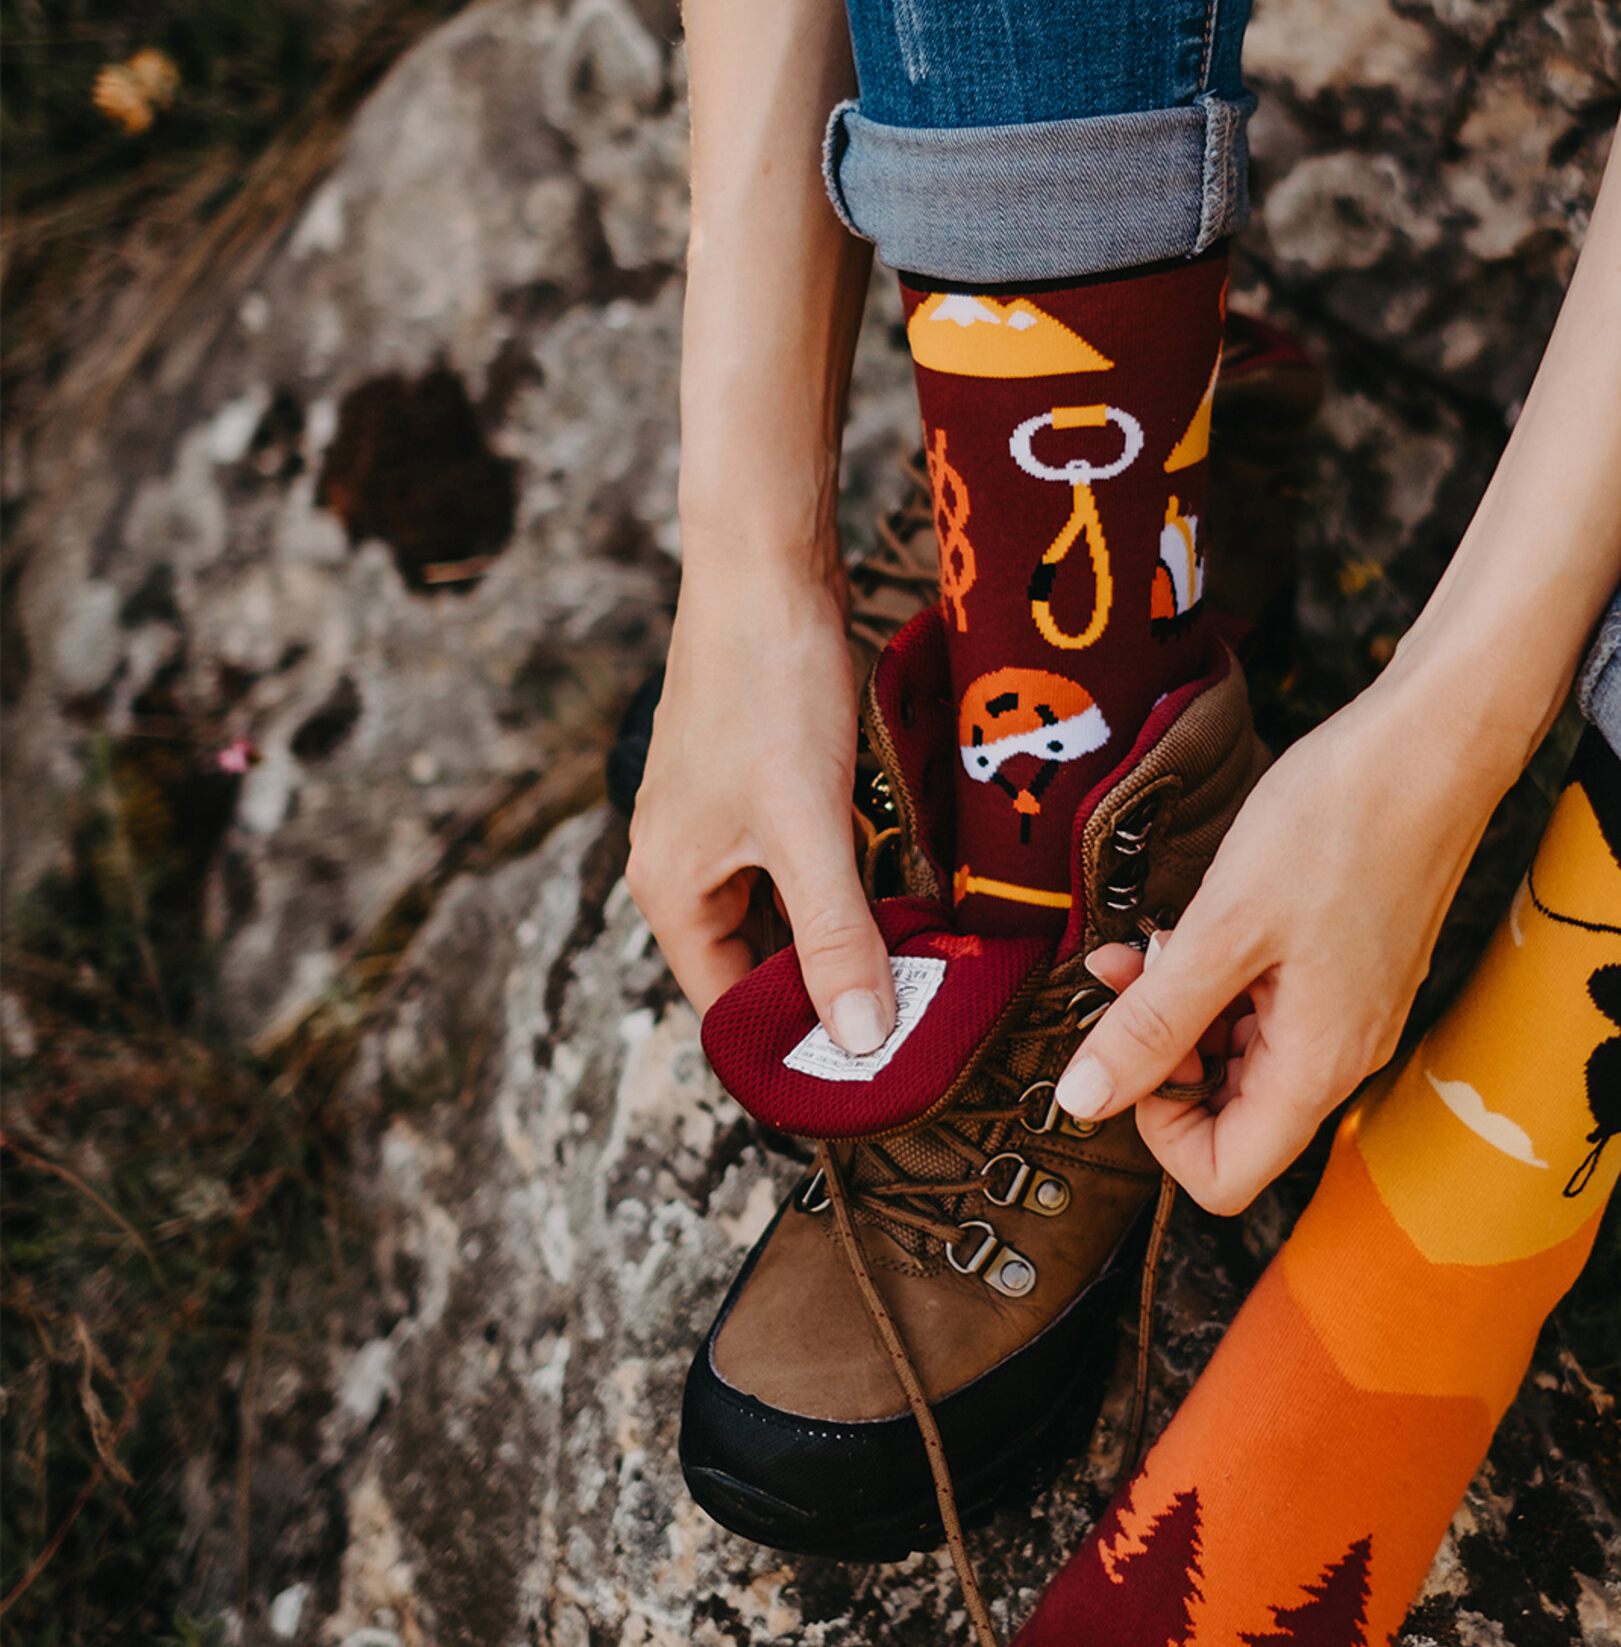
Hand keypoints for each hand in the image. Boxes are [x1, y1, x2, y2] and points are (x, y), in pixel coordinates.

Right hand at [626, 567, 894, 1051]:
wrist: (762, 566)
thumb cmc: (766, 687)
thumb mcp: (807, 824)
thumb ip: (836, 935)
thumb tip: (862, 1041)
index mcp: (672, 893)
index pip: (730, 1013)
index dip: (797, 1053)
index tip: (875, 1080)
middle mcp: (682, 868)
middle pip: (759, 970)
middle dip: (831, 998)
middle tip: (918, 1026)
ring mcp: (716, 826)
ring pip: (786, 917)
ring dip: (846, 940)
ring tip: (923, 970)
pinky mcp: (754, 789)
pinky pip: (800, 868)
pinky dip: (848, 888)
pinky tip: (904, 893)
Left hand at [1052, 671, 1527, 1213]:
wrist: (1433, 746)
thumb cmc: (1341, 822)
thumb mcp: (1222, 926)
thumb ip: (1153, 1023)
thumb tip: (1085, 1100)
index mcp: (1317, 1065)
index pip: (1223, 1177)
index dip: (1157, 1130)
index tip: (1131, 1049)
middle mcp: (1341, 1055)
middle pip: (1230, 1119)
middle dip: (1161, 1056)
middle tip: (1127, 978)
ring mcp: (1349, 1014)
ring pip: (1243, 1058)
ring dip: (1183, 1011)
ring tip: (1153, 939)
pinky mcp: (1347, 972)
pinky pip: (1267, 1010)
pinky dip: (1219, 978)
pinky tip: (1195, 923)